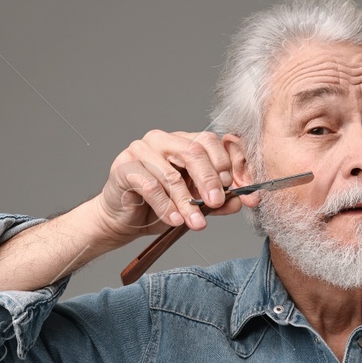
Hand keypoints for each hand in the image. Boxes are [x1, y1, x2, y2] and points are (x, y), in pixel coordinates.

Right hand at [94, 129, 240, 243]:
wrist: (123, 220)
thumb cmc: (158, 206)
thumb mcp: (194, 204)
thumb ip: (216, 201)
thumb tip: (238, 202)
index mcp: (182, 141)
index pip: (210, 142)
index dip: (226, 165)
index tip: (236, 189)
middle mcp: (162, 140)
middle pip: (193, 151)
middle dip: (209, 179)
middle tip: (217, 202)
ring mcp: (140, 150)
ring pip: (171, 174)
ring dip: (187, 202)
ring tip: (196, 222)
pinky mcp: (124, 167)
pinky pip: (150, 186)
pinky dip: (165, 207)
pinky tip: (174, 220)